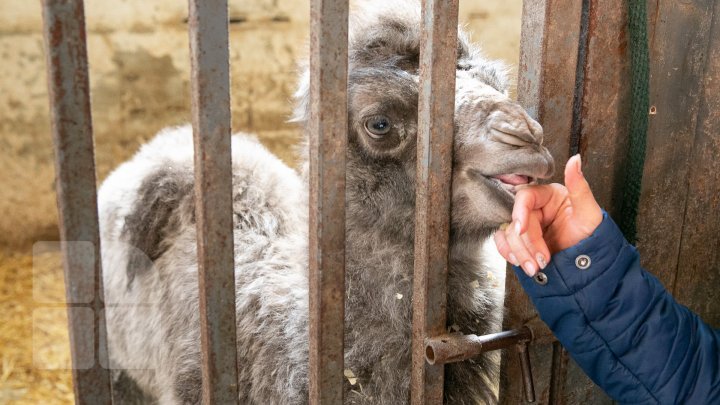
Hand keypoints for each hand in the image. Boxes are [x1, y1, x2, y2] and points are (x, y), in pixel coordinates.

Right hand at [494, 155, 602, 275]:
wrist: (590, 264)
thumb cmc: (593, 236)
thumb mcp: (589, 212)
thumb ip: (579, 186)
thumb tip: (575, 159)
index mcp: (549, 196)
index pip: (526, 197)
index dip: (520, 212)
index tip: (521, 230)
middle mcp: (535, 209)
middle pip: (516, 220)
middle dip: (526, 243)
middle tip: (542, 260)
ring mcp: (527, 226)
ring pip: (508, 233)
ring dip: (520, 252)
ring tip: (535, 268)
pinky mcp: (521, 241)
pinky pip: (504, 243)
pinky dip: (510, 254)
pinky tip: (522, 263)